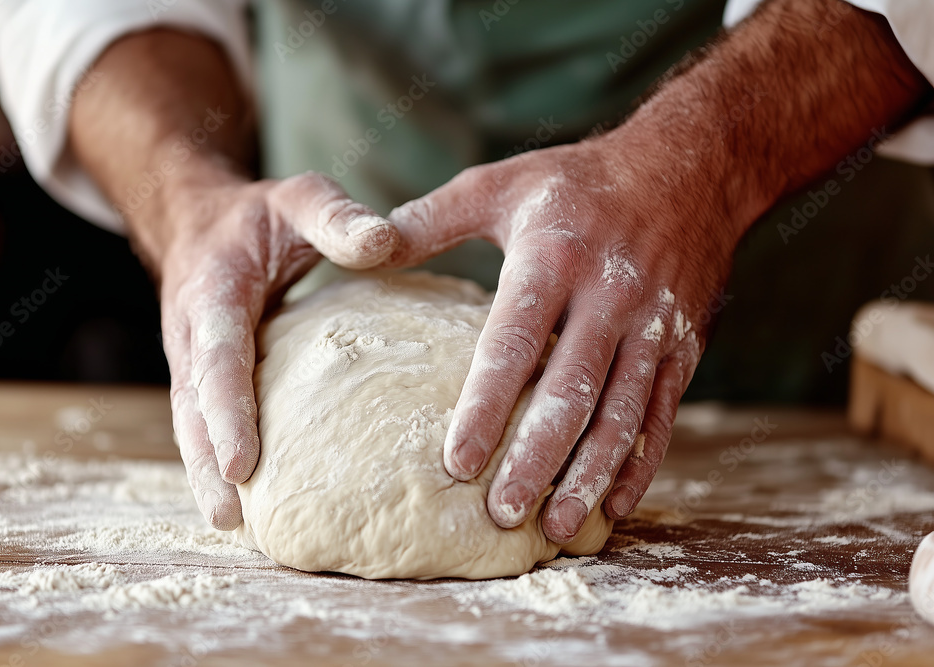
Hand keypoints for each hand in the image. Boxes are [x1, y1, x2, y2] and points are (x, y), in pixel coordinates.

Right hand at [159, 169, 396, 528]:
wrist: (199, 221)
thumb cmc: (258, 215)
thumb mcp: (297, 198)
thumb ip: (335, 217)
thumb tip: (384, 243)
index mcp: (213, 293)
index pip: (218, 357)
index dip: (227, 411)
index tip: (243, 464)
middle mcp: (190, 332)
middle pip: (192, 405)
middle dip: (207, 461)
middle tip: (231, 516)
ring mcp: (189, 357)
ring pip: (190, 421)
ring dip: (205, 472)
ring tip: (231, 524)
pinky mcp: (200, 374)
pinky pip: (202, 420)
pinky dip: (214, 458)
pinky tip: (240, 498)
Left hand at [382, 132, 735, 541]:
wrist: (690, 167)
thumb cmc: (577, 181)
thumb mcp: (499, 185)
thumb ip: (428, 220)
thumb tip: (362, 247)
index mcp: (554, 257)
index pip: (513, 343)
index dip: (485, 407)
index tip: (455, 464)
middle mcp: (609, 295)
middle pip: (570, 392)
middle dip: (536, 460)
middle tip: (501, 514)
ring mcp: (653, 324)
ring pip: (621, 414)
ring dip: (588, 475)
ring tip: (556, 529)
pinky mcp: (684, 344)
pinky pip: (662, 412)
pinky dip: (639, 462)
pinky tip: (615, 504)